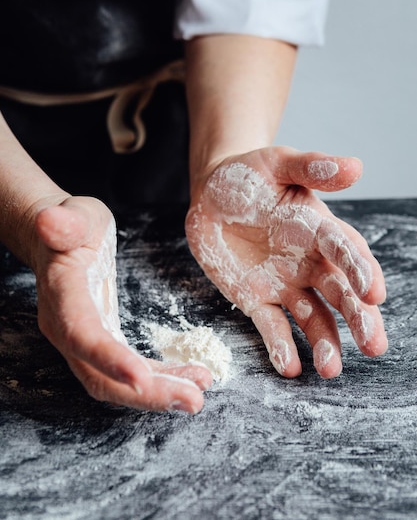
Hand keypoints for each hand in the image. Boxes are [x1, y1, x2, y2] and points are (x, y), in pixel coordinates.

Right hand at [33, 196, 211, 411]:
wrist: (60, 239)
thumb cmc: (72, 224)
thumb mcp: (75, 215)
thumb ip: (66, 222)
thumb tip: (50, 222)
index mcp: (61, 296)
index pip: (82, 335)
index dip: (109, 359)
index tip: (142, 376)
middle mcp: (67, 329)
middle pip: (100, 376)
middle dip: (145, 393)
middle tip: (193, 400)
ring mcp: (82, 342)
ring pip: (115, 383)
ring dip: (157, 393)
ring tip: (198, 394)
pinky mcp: (102, 342)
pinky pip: (128, 371)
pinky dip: (159, 378)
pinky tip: (189, 377)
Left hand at [186, 146, 387, 378]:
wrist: (213, 193)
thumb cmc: (251, 174)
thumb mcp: (278, 163)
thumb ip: (312, 167)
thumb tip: (356, 167)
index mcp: (319, 228)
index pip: (346, 252)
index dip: (361, 271)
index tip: (374, 293)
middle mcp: (309, 262)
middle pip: (339, 293)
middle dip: (357, 318)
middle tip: (374, 345)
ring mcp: (284, 284)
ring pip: (313, 318)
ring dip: (325, 343)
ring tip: (330, 369)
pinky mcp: (257, 299)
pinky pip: (272, 326)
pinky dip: (281, 347)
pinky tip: (289, 368)